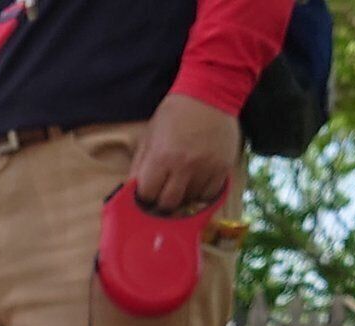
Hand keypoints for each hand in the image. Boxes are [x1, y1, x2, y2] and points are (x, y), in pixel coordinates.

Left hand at [130, 93, 239, 213]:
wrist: (210, 92)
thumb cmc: (175, 113)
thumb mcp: (150, 135)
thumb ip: (140, 165)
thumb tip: (132, 192)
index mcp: (162, 156)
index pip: (147, 194)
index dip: (144, 196)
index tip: (147, 192)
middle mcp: (184, 165)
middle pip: (168, 204)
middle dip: (161, 202)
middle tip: (162, 194)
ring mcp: (206, 168)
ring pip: (189, 201)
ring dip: (182, 196)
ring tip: (181, 182)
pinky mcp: (223, 167)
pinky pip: (210, 195)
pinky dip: (201, 194)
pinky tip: (197, 182)